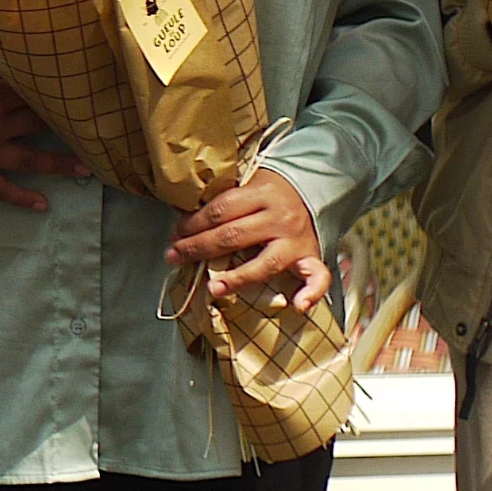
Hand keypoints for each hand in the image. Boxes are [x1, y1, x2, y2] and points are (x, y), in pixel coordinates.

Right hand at [0, 77, 90, 211]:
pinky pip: (2, 189)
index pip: (32, 93)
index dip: (55, 92)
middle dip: (65, 125)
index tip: (79, 91)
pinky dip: (22, 198)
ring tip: (86, 169)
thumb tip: (14, 70)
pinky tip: (43, 204)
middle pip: (38, 123)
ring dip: (59, 163)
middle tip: (95, 128)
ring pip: (30, 159)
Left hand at [165, 169, 330, 311]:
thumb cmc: (270, 191)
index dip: (192, 224)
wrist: (313, 187)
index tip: (174, 235)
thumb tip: (183, 226)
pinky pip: (318, 277)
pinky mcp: (311, 256)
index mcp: (261, 194)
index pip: (219, 211)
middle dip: (198, 248)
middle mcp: (280, 217)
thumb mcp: (246, 184)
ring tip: (213, 289)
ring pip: (265, 263)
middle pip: (233, 236)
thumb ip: (223, 203)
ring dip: (237, 278)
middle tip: (174, 256)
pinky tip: (298, 306)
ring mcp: (296, 240)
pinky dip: (311, 293)